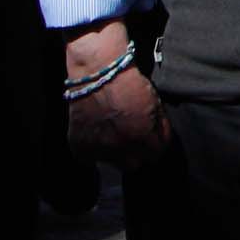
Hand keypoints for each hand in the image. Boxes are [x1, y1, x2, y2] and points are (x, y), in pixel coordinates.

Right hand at [58, 21, 172, 161]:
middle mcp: (119, 147)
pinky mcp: (79, 146)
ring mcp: (97, 148)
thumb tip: (159, 141)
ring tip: (113, 136)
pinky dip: (94, 150)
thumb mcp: (155, 103)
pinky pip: (90, 158)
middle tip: (133, 140)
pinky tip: (98, 135)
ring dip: (115, 153)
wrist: (98, 74)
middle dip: (136, 154)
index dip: (156, 146)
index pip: (156, 155)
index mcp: (141, 136)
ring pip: (112, 163)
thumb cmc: (130, 84)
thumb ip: (159, 127)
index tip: (152, 140)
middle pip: (134, 165)